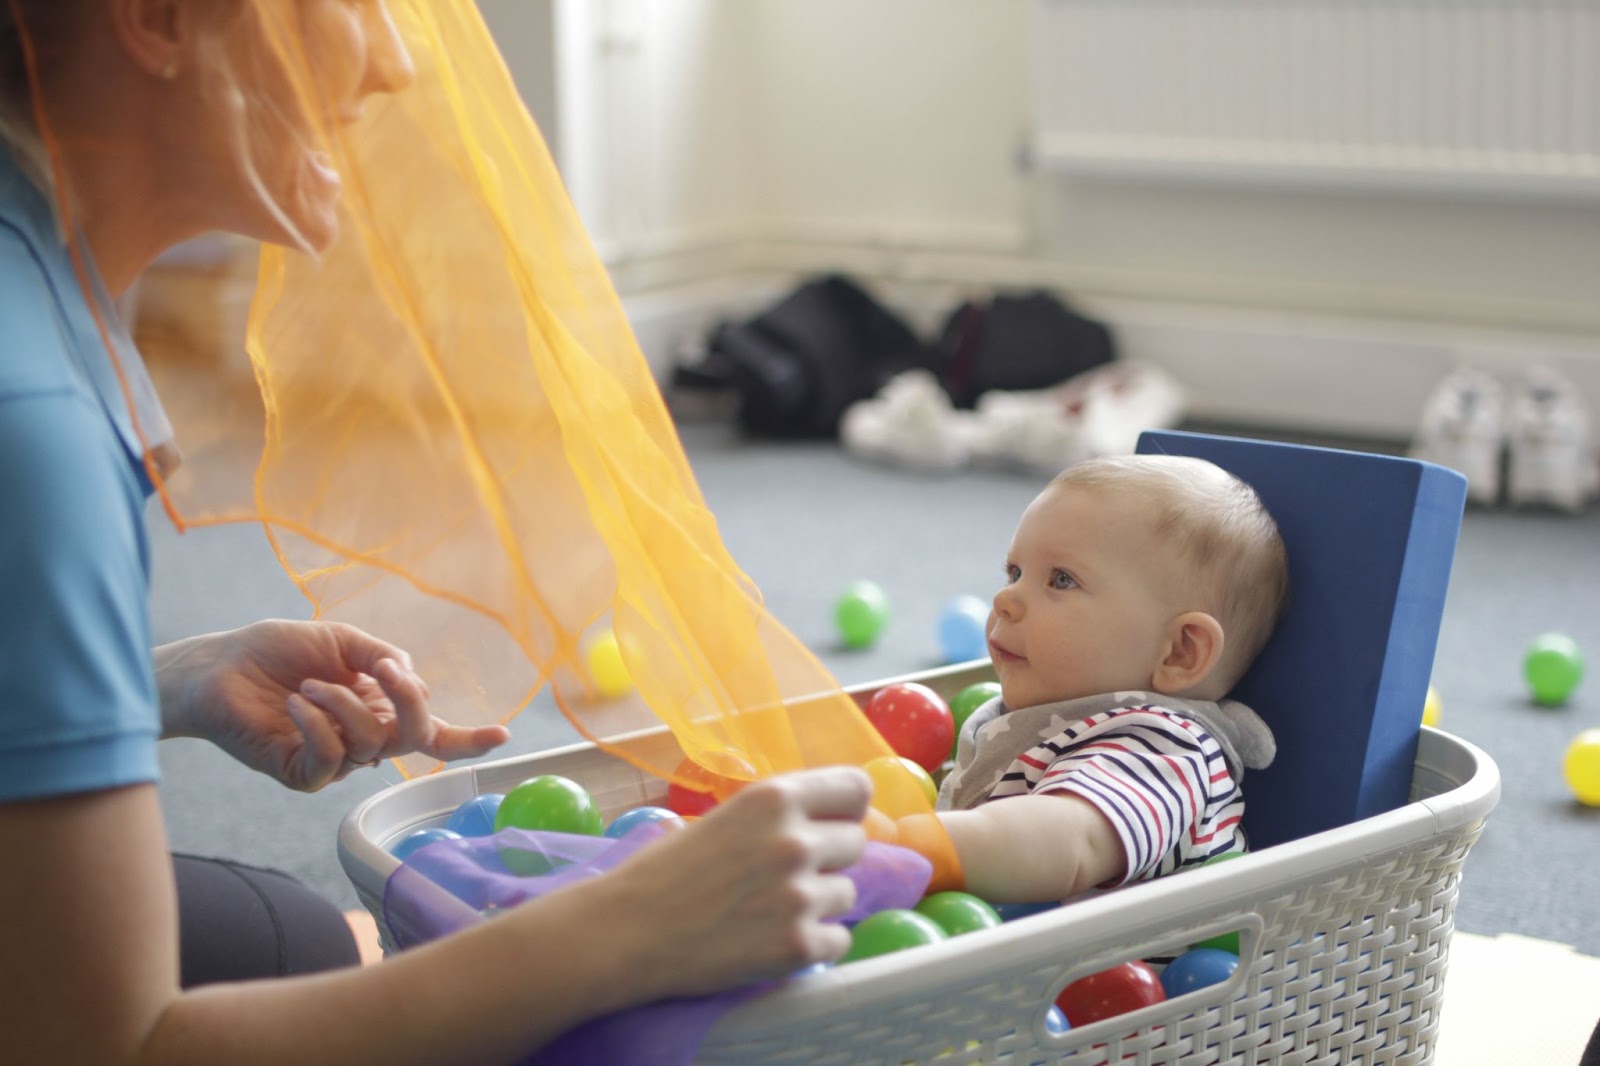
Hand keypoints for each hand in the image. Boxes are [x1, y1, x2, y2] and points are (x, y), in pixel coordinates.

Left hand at [157, 620, 508, 790]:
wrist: (218, 666)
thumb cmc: (276, 650)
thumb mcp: (341, 639)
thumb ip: (383, 656)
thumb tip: (413, 681)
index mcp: (380, 706)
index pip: (431, 731)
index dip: (468, 737)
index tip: (504, 735)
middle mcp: (365, 738)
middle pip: (414, 738)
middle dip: (409, 704)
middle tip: (388, 672)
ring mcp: (336, 761)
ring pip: (371, 744)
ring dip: (343, 703)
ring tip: (307, 684)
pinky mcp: (303, 776)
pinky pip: (331, 758)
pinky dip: (318, 724)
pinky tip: (294, 703)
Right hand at [577, 766, 870, 1004]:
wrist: (624, 933)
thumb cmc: (664, 872)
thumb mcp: (725, 819)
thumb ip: (776, 817)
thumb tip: (828, 820)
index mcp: (773, 798)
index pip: (857, 788)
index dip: (847, 808)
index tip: (835, 822)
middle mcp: (793, 841)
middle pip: (856, 843)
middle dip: (829, 859)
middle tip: (787, 876)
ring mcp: (798, 896)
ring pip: (846, 895)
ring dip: (818, 904)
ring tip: (769, 912)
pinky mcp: (798, 947)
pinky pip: (838, 942)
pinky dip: (814, 945)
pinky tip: (774, 941)